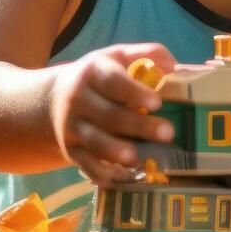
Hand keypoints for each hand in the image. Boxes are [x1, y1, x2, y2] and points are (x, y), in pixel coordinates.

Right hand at [48, 43, 177, 185]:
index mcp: (93, 73)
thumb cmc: (99, 77)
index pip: (113, 81)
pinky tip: (127, 177)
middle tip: (168, 133)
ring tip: (138, 158)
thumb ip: (146, 54)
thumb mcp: (117, 57)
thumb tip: (176, 66)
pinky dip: (106, 175)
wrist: (54, 99)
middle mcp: (78, 99)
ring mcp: (72, 127)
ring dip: (116, 152)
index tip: (157, 102)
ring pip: (94, 142)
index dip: (134, 92)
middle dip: (138, 125)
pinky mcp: (71, 151)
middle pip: (108, 115)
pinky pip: (88, 166)